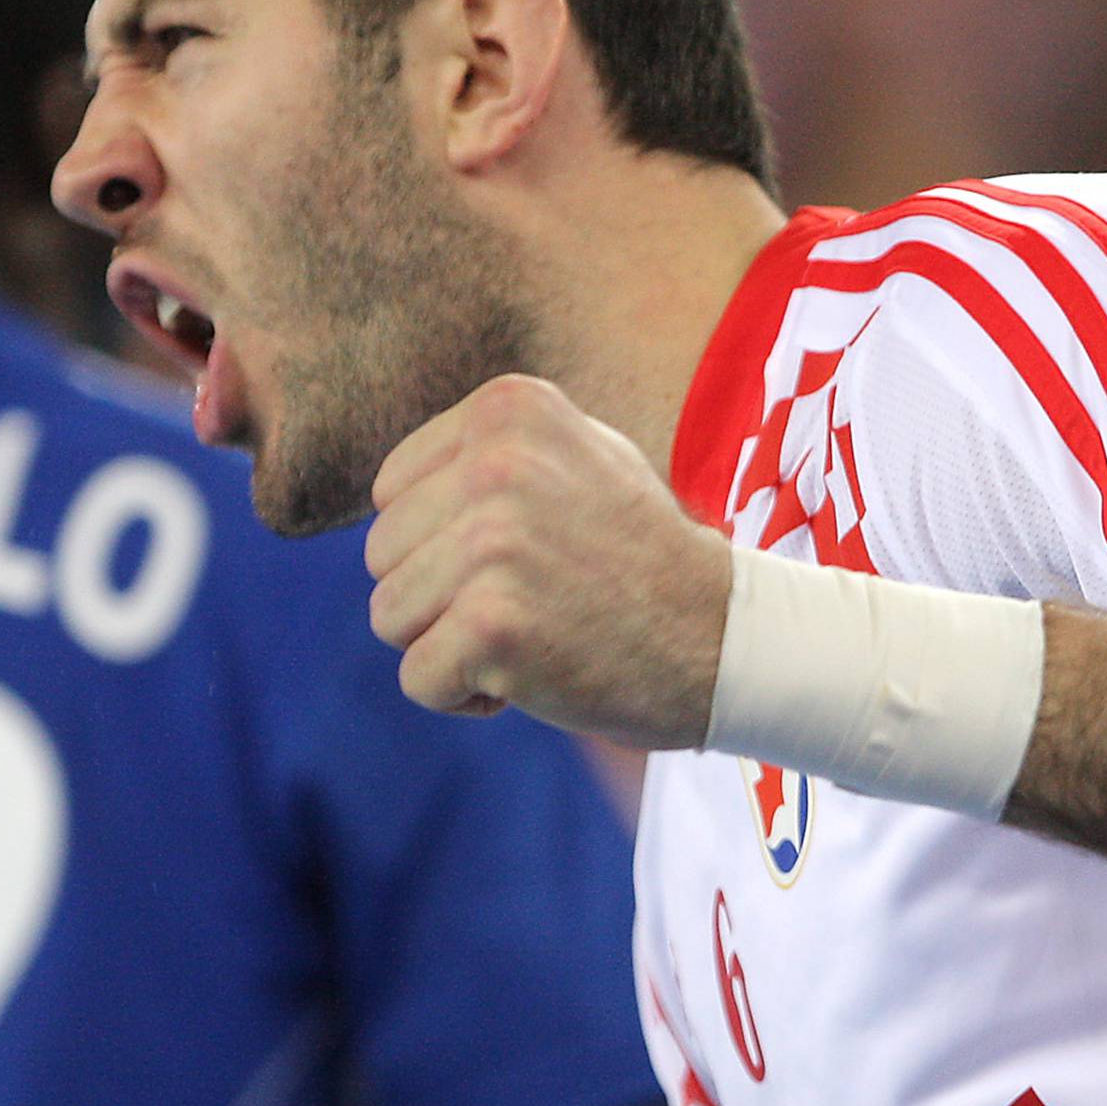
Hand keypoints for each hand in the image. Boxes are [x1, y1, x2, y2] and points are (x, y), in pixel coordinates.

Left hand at [367, 374, 732, 744]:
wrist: (723, 636)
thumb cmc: (643, 556)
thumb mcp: (578, 457)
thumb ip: (489, 452)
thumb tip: (389, 486)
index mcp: (508, 409)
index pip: (392, 493)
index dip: (444, 543)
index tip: (526, 556)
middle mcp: (495, 463)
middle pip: (383, 556)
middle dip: (441, 597)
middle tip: (534, 601)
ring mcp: (493, 543)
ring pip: (389, 617)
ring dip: (450, 644)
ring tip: (535, 632)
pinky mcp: (492, 624)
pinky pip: (418, 680)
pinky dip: (465, 696)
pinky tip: (534, 674)